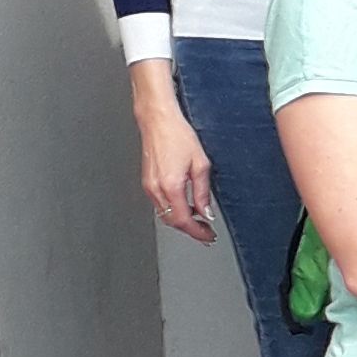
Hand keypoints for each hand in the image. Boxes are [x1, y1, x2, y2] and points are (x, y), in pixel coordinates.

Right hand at [130, 70, 215, 241]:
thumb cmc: (178, 135)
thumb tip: (206, 212)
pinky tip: (185, 206)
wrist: (158, 121)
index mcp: (170, 186)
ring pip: (165, 214)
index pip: (184, 221)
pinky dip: (174, 210)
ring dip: (182, 221)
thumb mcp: (200, 164)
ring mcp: (149, 186)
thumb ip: (203, 192)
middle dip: (191, 230)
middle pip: (173, 221)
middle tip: (207, 231)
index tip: (209, 236)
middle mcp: (156, 189)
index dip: (198, 232)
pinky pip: (161, 204)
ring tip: (199, 220)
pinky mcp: (147, 182)